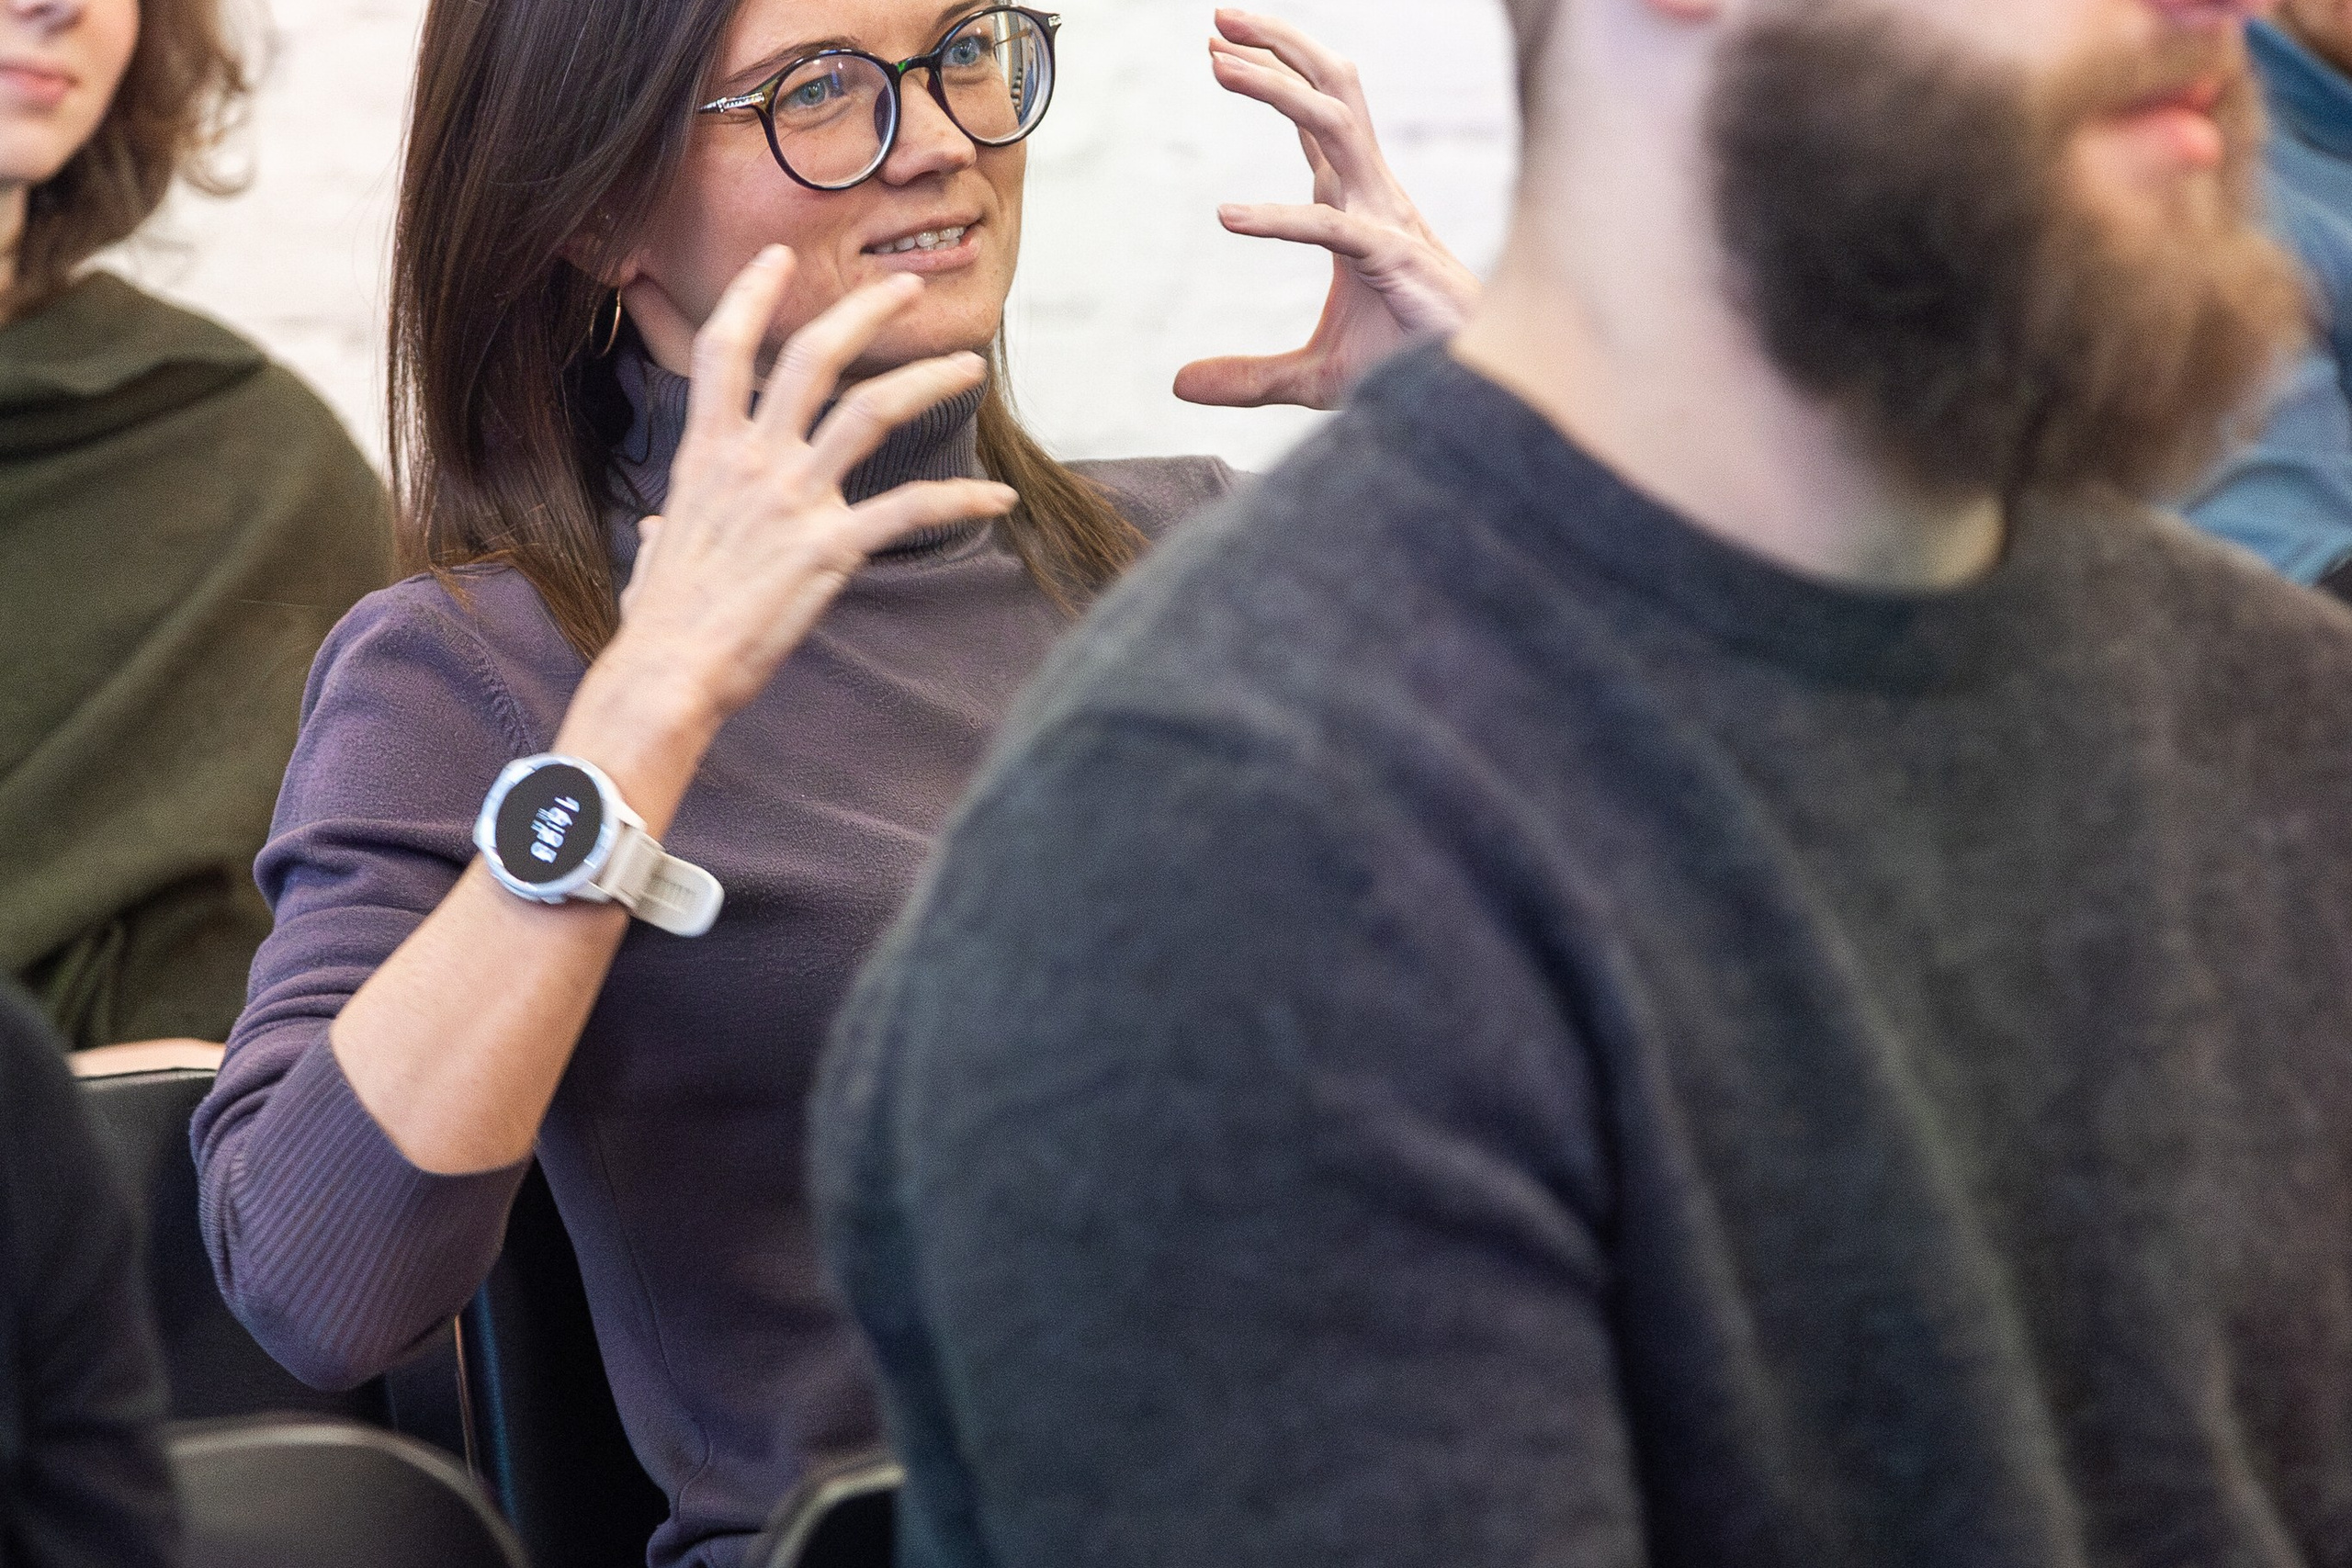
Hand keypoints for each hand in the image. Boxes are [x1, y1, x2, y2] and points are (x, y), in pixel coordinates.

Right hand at [602, 247, 1016, 726]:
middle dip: (864, 313)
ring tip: (968, 367)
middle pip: (813, 357)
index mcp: (707, 453)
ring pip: (872, 412)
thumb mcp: (654, 555)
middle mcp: (753, 461)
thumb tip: (660, 527)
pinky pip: (909, 509)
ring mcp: (793, 500)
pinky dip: (960, 500)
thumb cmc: (659, 623)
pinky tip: (997, 498)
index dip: (751, 294)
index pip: (725, 350)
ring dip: (926, 381)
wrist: (668, 671)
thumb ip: (666, 528)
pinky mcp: (830, 548)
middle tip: (907, 289)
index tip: (779, 258)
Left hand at [1176, 9, 1484, 412]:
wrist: (1470, 394)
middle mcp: (1372, 195)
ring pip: (1334, 123)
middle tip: (1219, 18)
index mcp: (1356, 202)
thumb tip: (1181, 384)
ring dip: (1276, 86)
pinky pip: (1329, 227)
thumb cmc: (1406, 367)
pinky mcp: (1391, 258)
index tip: (1220, 50)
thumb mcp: (1313, 376)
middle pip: (1330, 92)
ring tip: (1220, 64)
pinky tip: (1228, 218)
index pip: (1314, 121)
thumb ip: (1248, 377)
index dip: (1273, 76)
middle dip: (1279, 46)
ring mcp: (1384, 219)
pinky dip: (1278, 220)